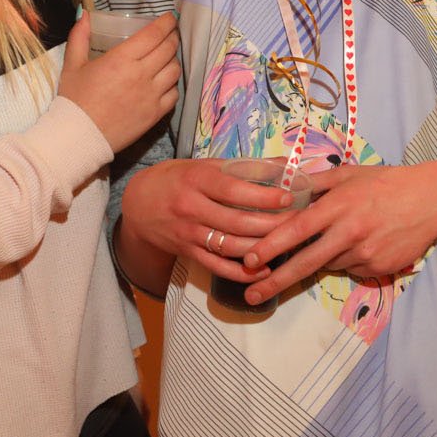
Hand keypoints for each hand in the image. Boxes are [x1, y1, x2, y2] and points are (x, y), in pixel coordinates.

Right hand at [59, 13, 181, 152]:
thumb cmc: (74, 100)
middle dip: (172, 37)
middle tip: (169, 33)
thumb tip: (84, 13)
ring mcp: (151, 95)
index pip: (154, 34)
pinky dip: (172, 84)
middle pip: (169, 49)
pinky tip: (164, 82)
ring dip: (173, 59)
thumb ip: (79, 37)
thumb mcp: (72, 65)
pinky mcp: (155, 114)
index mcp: (121, 59)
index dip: (166, 22)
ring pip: (175, 70)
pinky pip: (174, 94)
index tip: (170, 17)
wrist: (79, 137)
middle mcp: (141, 74)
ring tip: (167, 56)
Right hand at [121, 157, 296, 284]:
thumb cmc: (177, 179)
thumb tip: (282, 164)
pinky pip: (218, 266)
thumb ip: (241, 167)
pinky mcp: (188, 252)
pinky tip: (264, 270)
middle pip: (237, 221)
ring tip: (288, 245)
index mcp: (196, 180)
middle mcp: (191, 207)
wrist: (138, 204)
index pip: (233, 190)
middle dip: (271, 224)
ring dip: (262, 248)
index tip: (287, 197)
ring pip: (230, 246)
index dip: (262, 195)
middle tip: (299, 223)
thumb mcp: (203, 166)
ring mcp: (189, 233)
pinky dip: (242, 272)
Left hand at [239, 161, 436, 307]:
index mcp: (340, 205)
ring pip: (329, 264)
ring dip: (320, 258)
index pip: (298, 229)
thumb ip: (314, 182)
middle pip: (306, 261)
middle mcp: (351, 232)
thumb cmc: (386, 182)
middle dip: (276, 280)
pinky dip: (346, 260)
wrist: (432, 199)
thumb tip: (281, 186)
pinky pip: (351, 269)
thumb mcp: (348, 174)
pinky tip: (361, 242)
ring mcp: (367, 254)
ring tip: (338, 238)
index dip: (271, 246)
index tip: (250, 260)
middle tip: (251, 293)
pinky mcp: (380, 269)